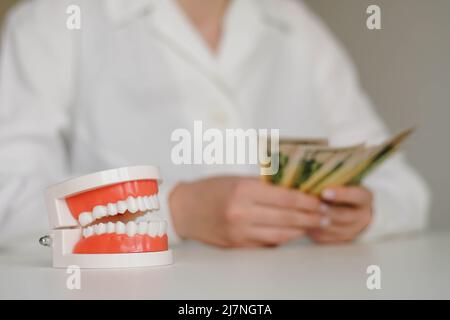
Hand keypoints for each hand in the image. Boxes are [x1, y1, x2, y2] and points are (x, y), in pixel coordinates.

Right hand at [169, 176, 326, 247]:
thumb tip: (295, 191)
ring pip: (281, 234)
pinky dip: (283, 238)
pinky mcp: (238, 245)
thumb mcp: (237, 179)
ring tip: (315, 224)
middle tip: (326, 215)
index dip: (307, 200)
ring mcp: (240, 232)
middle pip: (287, 218)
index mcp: (243, 191)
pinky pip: (268, 243)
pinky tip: (294, 232)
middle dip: (310, 217)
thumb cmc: (211, 189)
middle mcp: (242, 213)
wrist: (185, 209)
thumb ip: (264, 187)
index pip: (285, 197)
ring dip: (301, 229)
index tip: (320, 201)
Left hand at [308, 186, 372, 243]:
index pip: (356, 196)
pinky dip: (314, 230)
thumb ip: (334, 181)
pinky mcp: (340, 240)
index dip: (341, 194)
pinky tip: (304, 223)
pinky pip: (326, 237)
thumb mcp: (345, 183)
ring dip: (318, 222)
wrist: (354, 210)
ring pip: (334, 229)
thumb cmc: (344, 190)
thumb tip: (316, 177)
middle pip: (344, 216)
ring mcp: (353, 230)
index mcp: (365, 198)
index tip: (324, 192)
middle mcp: (362, 216)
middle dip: (327, 211)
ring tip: (304, 214)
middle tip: (312, 206)